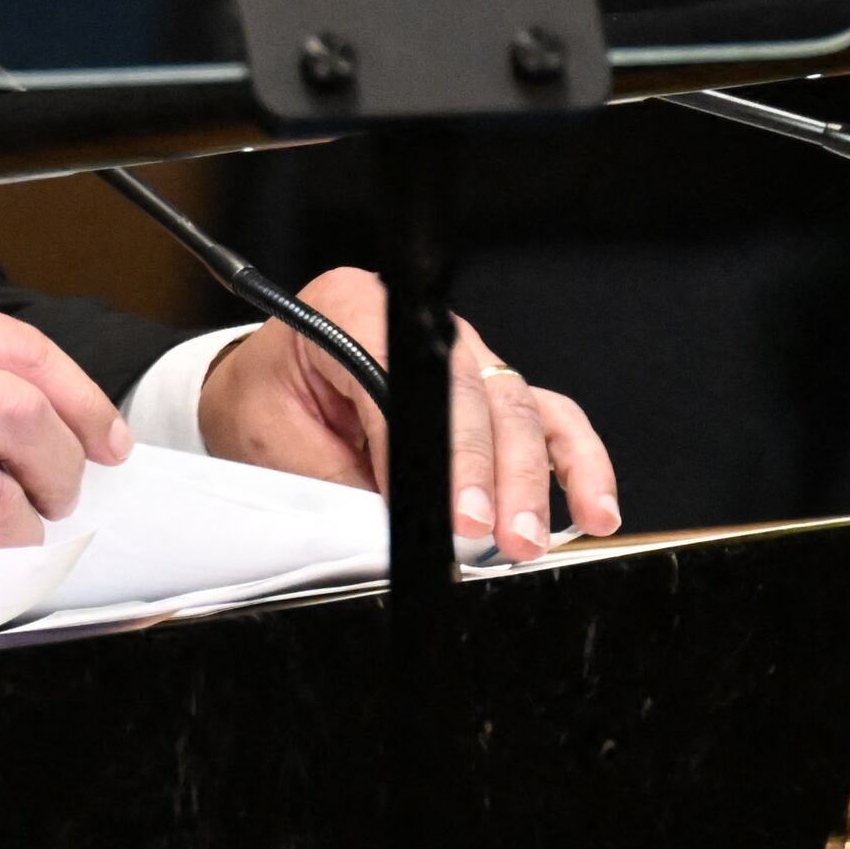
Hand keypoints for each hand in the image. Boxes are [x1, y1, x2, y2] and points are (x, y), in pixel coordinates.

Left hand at [188, 267, 622, 563]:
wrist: (258, 391)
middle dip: (494, 474)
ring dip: (536, 480)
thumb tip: (395, 530)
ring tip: (533, 539)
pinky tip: (591, 508)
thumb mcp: (271, 439)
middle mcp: (421, 327)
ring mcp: (464, 357)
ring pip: (521, 409)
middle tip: (497, 539)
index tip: (451, 514)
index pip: (411, 379)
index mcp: (352, 309)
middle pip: (478, 394)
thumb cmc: (260, 401)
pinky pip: (547, 420)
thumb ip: (336, 479)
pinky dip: (574, 465)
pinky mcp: (489, 393)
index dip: (437, 450)